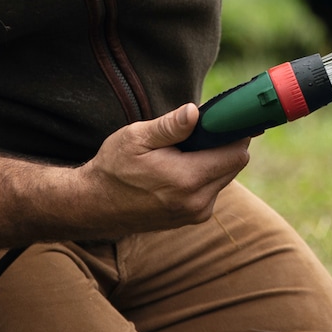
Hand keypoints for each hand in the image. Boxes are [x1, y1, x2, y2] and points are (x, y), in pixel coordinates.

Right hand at [75, 104, 248, 234]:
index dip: (235, 133)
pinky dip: (203, 176)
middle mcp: (197, 202)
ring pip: (223, 178)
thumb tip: (195, 112)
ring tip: (184, 151)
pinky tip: (180, 168)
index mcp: (187, 179)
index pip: (236, 154)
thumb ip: (169, 127)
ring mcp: (195, 213)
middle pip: (233, 166)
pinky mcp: (191, 218)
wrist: (95, 205)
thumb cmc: (113, 167)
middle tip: (200, 131)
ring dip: (212, 161)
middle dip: (223, 145)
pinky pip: (211, 191)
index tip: (225, 119)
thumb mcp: (136, 139)